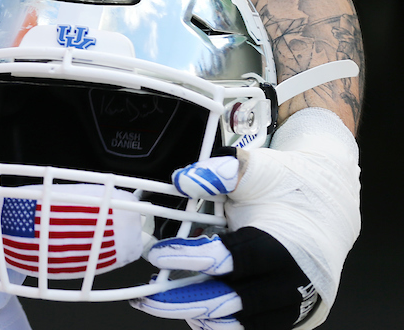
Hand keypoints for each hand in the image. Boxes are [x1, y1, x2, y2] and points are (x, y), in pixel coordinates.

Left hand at [131, 110, 359, 329]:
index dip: (192, 258)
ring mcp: (301, 305)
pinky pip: (259, 327)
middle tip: (150, 298)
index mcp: (286, 245)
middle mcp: (298, 282)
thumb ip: (219, 172)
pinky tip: (197, 313)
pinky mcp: (297, 316)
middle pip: (238, 302)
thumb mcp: (255, 168)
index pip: (234, 259)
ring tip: (168, 304)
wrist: (330, 205)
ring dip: (205, 318)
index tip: (158, 256)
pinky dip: (227, 325)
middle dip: (189, 302)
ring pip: (248, 324)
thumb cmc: (290, 186)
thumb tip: (183, 180)